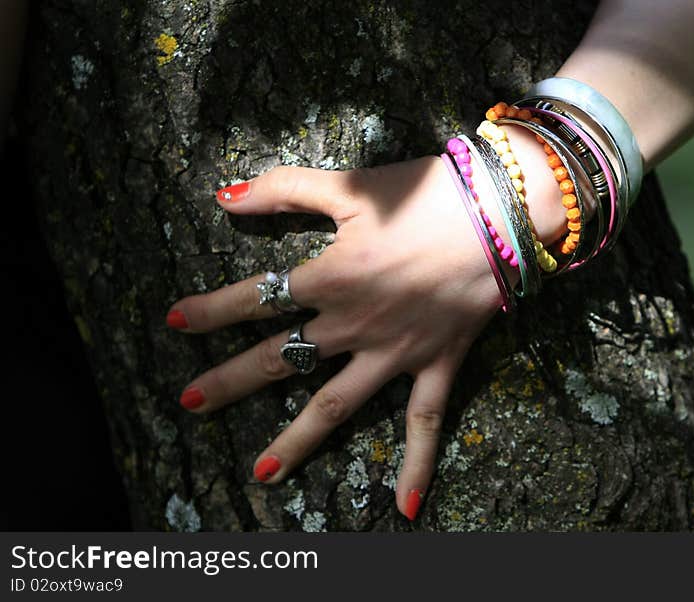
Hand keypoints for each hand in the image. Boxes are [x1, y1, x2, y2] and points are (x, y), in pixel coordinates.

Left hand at [167, 156, 501, 519]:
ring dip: (295, 440)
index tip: (175, 320)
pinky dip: (418, 465)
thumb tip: (223, 196)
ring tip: (259, 473)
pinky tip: (404, 509)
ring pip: (335, 404)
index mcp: (329, 278)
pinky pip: (424, 421)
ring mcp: (394, 353)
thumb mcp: (349, 185)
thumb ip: (284, 190)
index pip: (255, 298)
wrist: (499, 214)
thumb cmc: (424, 195)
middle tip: (190, 402)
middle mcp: (353, 325)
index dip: (211, 309)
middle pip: (280, 358)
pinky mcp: (435, 365)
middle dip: (231, 381)